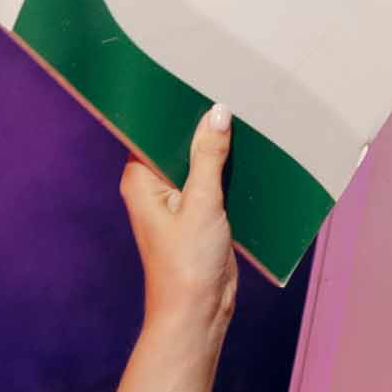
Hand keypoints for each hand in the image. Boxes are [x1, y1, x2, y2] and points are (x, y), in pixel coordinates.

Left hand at [118, 105, 235, 334]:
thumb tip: (217, 113)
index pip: (153, 130)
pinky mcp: (199, 213)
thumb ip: (209, 156)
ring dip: (220, 149)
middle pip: (179, 144)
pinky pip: (214, 182)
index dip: (174, 108)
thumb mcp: (202, 203)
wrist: (197, 313)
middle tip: (231, 93)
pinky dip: (229, 171)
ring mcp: (177, 200)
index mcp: (140, 179)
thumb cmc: (186, 265)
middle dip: (202, 126)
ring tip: (248, 117)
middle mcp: (154, 187)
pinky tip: (252, 154)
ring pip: (200, 163)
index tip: (197, 78)